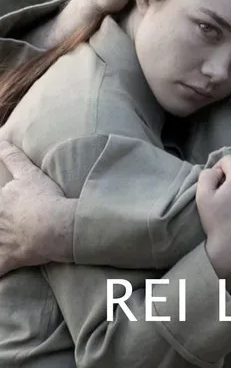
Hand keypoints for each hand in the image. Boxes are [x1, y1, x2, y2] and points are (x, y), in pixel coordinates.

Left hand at [0, 141, 75, 275]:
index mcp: (0, 203)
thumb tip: (2, 140)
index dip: (0, 207)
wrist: (57, 224)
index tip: (1, 207)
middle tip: (2, 222)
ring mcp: (0, 242)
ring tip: (2, 239)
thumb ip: (12, 157)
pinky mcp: (8, 259)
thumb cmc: (45, 198)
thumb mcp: (28, 173)